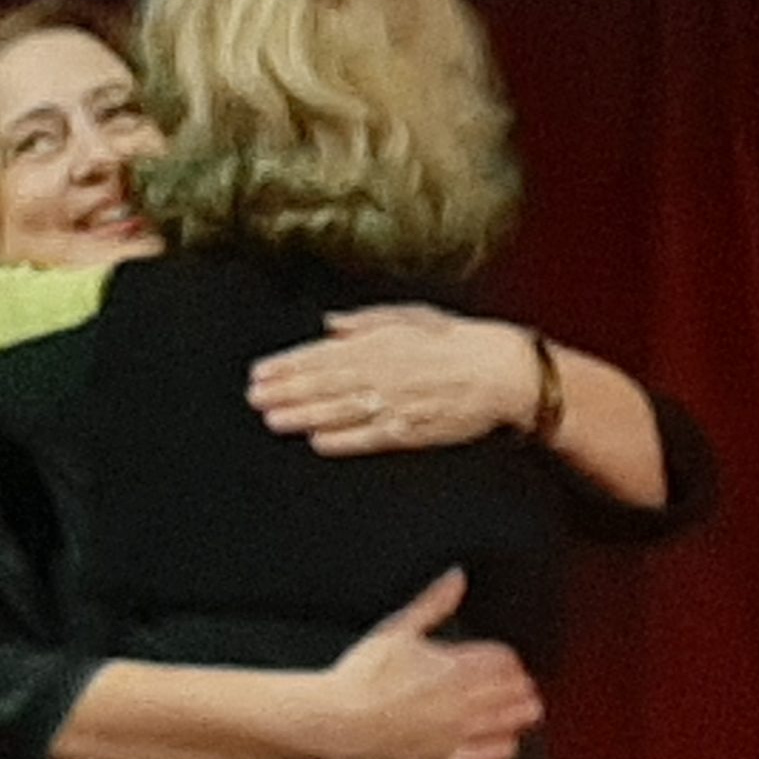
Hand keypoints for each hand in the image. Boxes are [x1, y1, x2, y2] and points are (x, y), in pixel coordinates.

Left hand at [249, 306, 537, 454]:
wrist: (504, 372)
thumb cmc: (458, 341)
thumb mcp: (411, 316)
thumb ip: (367, 321)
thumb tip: (330, 324)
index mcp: (382, 341)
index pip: (324, 354)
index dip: (289, 364)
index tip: (260, 371)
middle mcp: (385, 371)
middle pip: (325, 382)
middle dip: (286, 390)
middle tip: (254, 397)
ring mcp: (397, 402)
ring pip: (340, 410)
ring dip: (303, 415)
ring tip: (273, 419)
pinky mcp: (412, 431)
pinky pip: (371, 437)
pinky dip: (342, 441)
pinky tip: (316, 442)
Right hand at [318, 568, 542, 758]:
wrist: (339, 720)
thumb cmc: (365, 672)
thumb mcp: (398, 628)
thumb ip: (434, 603)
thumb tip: (458, 575)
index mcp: (456, 667)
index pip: (504, 660)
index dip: (509, 658)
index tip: (506, 658)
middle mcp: (464, 702)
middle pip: (513, 691)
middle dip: (520, 684)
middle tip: (520, 681)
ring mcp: (457, 733)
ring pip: (509, 723)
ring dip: (522, 713)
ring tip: (528, 707)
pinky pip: (488, 757)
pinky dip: (505, 747)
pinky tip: (509, 741)